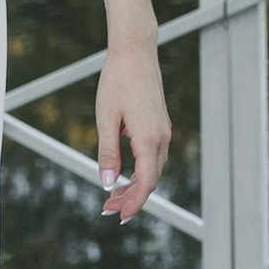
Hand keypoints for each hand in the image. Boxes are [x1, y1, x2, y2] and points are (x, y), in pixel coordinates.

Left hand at [94, 48, 171, 221]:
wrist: (135, 52)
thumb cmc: (117, 81)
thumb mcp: (106, 119)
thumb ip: (108, 153)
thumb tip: (107, 183)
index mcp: (149, 140)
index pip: (145, 184)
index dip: (133, 204)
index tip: (117, 216)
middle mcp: (161, 138)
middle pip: (151, 180)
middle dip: (131, 198)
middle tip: (108, 209)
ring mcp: (163, 131)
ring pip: (153, 169)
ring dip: (135, 185)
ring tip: (114, 194)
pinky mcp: (160, 124)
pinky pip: (153, 155)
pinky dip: (140, 169)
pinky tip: (124, 171)